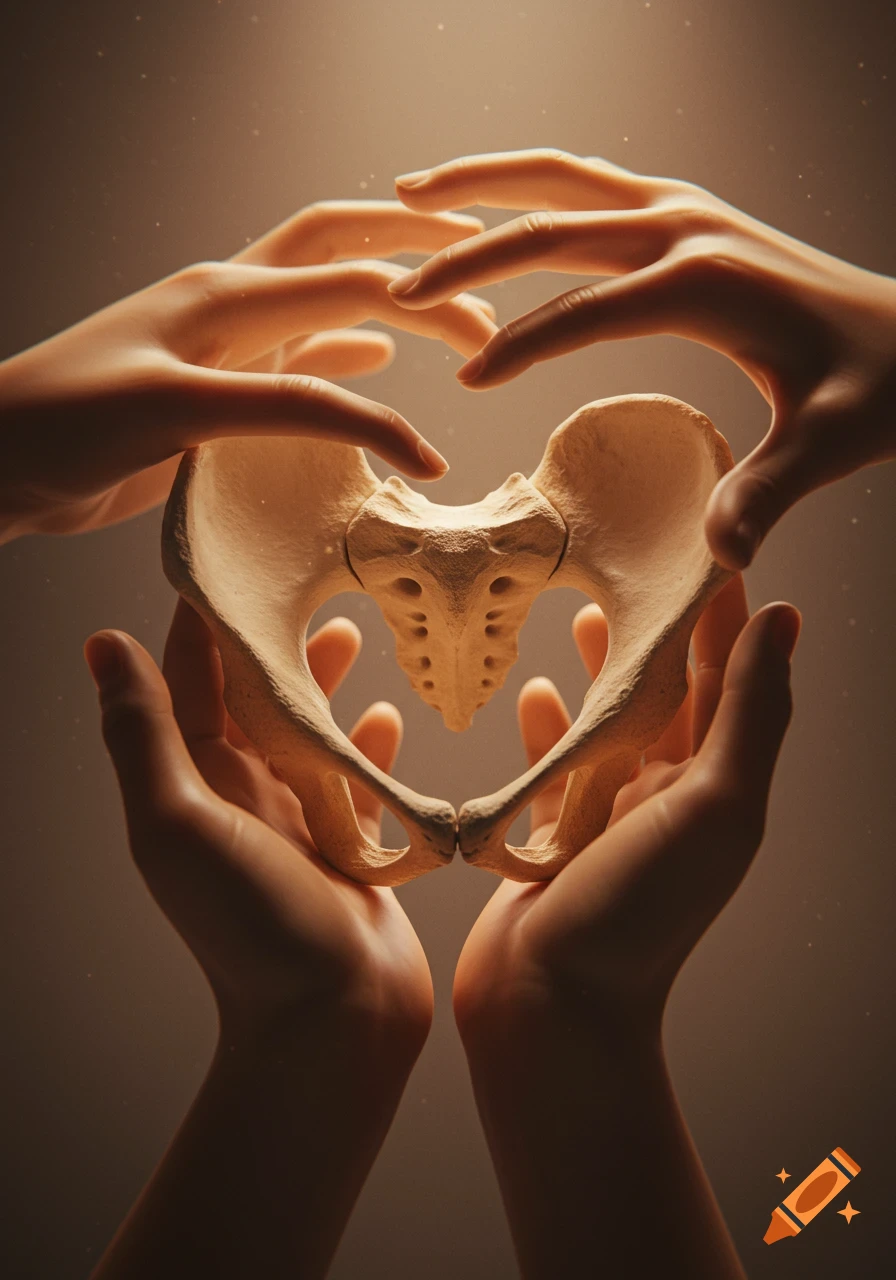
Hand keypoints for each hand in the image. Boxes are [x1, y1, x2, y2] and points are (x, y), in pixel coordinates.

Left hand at [0, 200, 495, 541]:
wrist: (3, 460)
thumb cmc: (72, 424)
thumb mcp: (183, 410)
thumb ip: (289, 408)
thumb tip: (397, 427)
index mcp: (226, 295)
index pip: (354, 277)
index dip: (426, 305)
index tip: (483, 348)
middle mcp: (230, 303)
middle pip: (344, 254)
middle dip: (417, 262)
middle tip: (484, 290)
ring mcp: (222, 342)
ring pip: (325, 300)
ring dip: (388, 305)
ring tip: (449, 323)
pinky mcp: (213, 385)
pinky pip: (295, 355)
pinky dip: (343, 354)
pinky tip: (372, 363)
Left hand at [85, 600, 430, 1279]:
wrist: (335, 1021)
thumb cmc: (252, 928)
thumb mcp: (179, 823)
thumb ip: (144, 733)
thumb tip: (101, 643)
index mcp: (195, 780)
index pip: (190, 675)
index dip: (204, 614)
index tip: (231, 552)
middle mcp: (238, 795)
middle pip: (251, 696)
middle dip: (272, 638)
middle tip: (306, 581)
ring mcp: (294, 821)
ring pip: (304, 731)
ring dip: (320, 684)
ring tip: (352, 631)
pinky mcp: (344, 846)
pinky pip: (352, 780)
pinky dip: (365, 744)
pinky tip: (390, 716)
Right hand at [388, 148, 895, 569]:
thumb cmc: (874, 388)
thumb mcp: (825, 443)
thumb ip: (767, 492)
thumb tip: (725, 552)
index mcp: (706, 283)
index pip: (583, 308)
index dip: (519, 345)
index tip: (466, 382)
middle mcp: (688, 228)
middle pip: (552, 223)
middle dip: (468, 255)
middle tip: (400, 287)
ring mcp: (687, 210)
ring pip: (564, 178)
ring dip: (486, 182)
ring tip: (412, 192)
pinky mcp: (688, 213)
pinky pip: (592, 184)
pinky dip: (534, 185)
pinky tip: (495, 201)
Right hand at [452, 581, 798, 1278]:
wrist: (550, 1011)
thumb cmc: (638, 917)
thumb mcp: (715, 808)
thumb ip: (748, 713)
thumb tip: (784, 620)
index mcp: (716, 785)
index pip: (730, 675)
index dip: (724, 610)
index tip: (707, 543)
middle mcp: (671, 797)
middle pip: (674, 694)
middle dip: (663, 629)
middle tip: (641, 565)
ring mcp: (612, 817)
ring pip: (615, 724)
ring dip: (608, 672)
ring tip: (589, 614)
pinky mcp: (558, 836)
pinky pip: (559, 768)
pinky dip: (551, 729)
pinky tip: (534, 694)